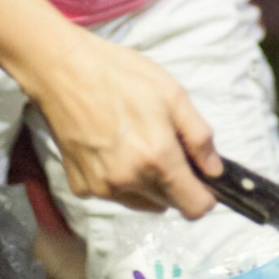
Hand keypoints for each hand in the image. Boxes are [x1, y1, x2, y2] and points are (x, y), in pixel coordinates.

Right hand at [23, 31, 222, 218]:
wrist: (63, 70)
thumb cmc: (121, 75)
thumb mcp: (173, 95)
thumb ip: (199, 138)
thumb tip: (215, 171)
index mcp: (157, 159)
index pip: (194, 207)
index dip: (205, 195)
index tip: (201, 178)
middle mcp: (129, 181)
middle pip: (168, 203)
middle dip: (174, 183)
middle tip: (162, 145)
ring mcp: (102, 187)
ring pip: (140, 201)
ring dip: (146, 183)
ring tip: (134, 144)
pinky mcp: (80, 186)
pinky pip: (112, 194)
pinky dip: (117, 179)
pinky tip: (109, 148)